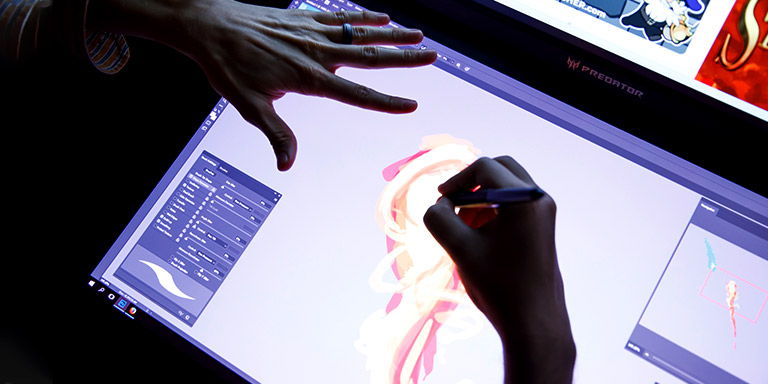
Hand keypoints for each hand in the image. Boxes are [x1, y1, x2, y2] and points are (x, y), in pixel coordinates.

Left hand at [88, 0, 436, 170]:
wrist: (207, 25)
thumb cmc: (226, 66)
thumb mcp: (247, 104)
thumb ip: (274, 132)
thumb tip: (286, 164)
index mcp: (307, 77)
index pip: (356, 92)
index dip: (386, 100)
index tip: (411, 104)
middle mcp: (315, 52)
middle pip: (368, 55)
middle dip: (403, 57)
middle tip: (431, 55)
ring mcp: (311, 31)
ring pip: (360, 32)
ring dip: (391, 34)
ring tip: (417, 34)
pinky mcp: (303, 17)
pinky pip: (341, 15)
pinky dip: (363, 15)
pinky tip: (382, 15)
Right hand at [423, 156, 574, 382]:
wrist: (534, 322)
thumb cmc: (498, 286)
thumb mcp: (459, 249)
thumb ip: (439, 219)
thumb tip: (439, 205)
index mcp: (523, 199)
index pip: (484, 168)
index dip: (456, 181)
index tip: (440, 201)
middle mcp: (539, 199)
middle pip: (500, 169)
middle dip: (472, 183)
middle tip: (452, 205)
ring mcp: (545, 213)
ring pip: (507, 186)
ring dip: (482, 198)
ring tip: (464, 227)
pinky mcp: (543, 227)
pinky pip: (515, 203)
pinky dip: (494, 210)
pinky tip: (480, 237)